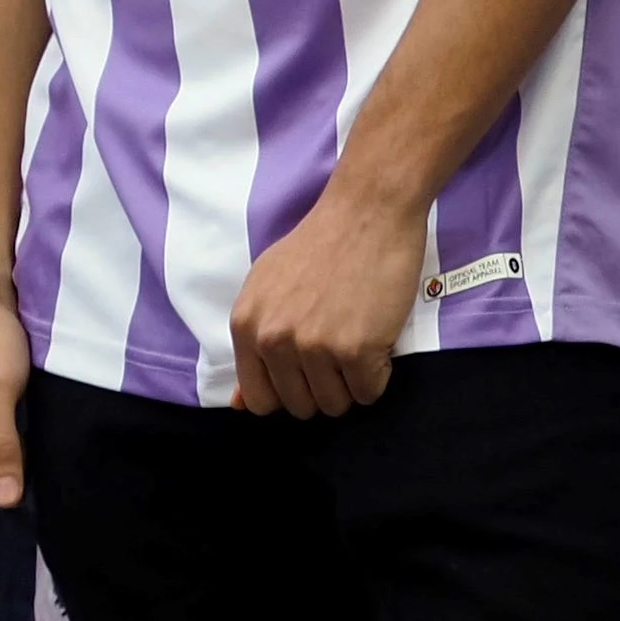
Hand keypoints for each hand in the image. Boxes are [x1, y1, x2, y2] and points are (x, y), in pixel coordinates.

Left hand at [227, 186, 425, 416]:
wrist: (366, 213)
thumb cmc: (319, 247)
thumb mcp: (266, 288)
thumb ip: (253, 343)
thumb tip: (241, 404)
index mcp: (245, 326)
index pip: (259, 400)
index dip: (287, 391)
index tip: (305, 372)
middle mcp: (273, 340)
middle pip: (300, 407)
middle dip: (323, 387)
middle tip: (337, 347)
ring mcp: (313, 347)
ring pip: (335, 405)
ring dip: (351, 382)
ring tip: (356, 338)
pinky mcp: (355, 350)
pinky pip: (369, 392)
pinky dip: (378, 374)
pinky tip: (375, 338)